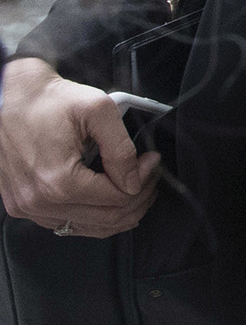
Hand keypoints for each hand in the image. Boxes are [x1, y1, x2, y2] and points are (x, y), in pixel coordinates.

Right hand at [0, 59, 159, 236]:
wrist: (9, 97)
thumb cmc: (48, 100)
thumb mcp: (98, 110)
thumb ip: (122, 149)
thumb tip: (136, 179)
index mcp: (58, 181)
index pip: (119, 199)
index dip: (144, 182)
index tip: (152, 162)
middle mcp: (39, 201)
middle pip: (108, 219)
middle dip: (139, 198)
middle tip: (149, 175)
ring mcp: (27, 207)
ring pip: (90, 227)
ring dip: (120, 210)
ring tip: (133, 185)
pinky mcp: (21, 206)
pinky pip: (67, 223)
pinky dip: (93, 215)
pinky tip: (106, 197)